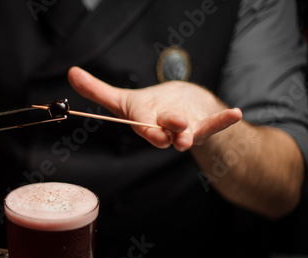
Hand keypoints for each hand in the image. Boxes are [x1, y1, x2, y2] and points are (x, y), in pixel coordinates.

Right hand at [67, 66, 241, 150]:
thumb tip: (70, 72)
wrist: (177, 113)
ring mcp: (185, 129)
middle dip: (169, 131)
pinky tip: (237, 114)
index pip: (144, 127)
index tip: (154, 133)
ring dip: (190, 133)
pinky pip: (214, 124)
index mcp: (145, 123)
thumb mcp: (122, 100)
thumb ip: (97, 90)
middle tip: (172, 134)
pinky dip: (224, 120)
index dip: (149, 130)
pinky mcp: (203, 125)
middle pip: (166, 131)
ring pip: (188, 132)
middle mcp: (164, 130)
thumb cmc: (148, 109)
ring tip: (190, 135)